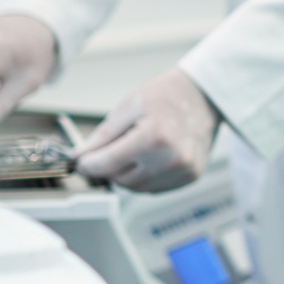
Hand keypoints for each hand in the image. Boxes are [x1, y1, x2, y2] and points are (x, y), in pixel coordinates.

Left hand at [74, 69, 218, 191]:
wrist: (204, 96)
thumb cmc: (167, 96)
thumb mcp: (129, 106)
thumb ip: (102, 135)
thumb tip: (80, 156)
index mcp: (154, 136)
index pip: (107, 164)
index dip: (89, 164)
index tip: (82, 162)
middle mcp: (172, 158)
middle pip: (120, 179)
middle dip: (108, 168)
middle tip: (109, 150)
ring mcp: (184, 170)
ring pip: (136, 188)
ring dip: (127, 174)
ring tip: (134, 150)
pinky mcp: (191, 177)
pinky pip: (155, 188)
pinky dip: (145, 177)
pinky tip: (150, 157)